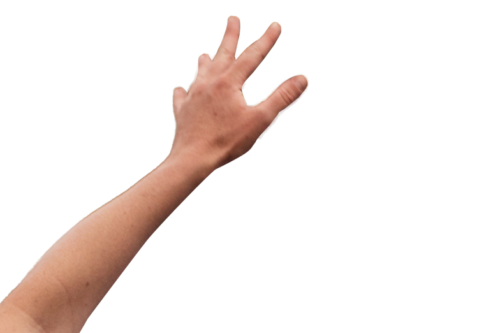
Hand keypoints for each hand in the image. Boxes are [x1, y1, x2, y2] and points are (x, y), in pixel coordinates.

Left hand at [168, 15, 308, 168]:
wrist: (189, 163)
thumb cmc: (225, 143)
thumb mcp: (260, 120)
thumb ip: (282, 98)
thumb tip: (303, 78)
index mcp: (229, 83)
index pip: (252, 56)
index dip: (266, 40)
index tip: (275, 25)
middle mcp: (209, 85)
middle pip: (222, 55)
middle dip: (230, 36)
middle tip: (232, 18)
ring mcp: (192, 100)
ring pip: (200, 75)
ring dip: (204, 63)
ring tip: (203, 53)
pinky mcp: (181, 117)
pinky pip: (181, 101)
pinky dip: (182, 94)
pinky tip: (179, 90)